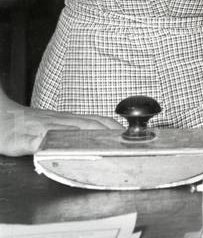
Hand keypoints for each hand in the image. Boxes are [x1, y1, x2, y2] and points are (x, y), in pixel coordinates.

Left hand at [0, 94, 119, 156]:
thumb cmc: (6, 129)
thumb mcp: (14, 142)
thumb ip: (30, 142)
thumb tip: (46, 143)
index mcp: (58, 126)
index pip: (90, 128)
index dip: (109, 134)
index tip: (124, 140)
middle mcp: (64, 120)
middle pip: (98, 122)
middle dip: (117, 129)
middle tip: (132, 138)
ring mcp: (62, 118)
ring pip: (93, 120)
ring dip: (110, 126)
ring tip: (122, 135)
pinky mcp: (58, 119)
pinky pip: (86, 120)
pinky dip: (99, 125)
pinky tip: (99, 131)